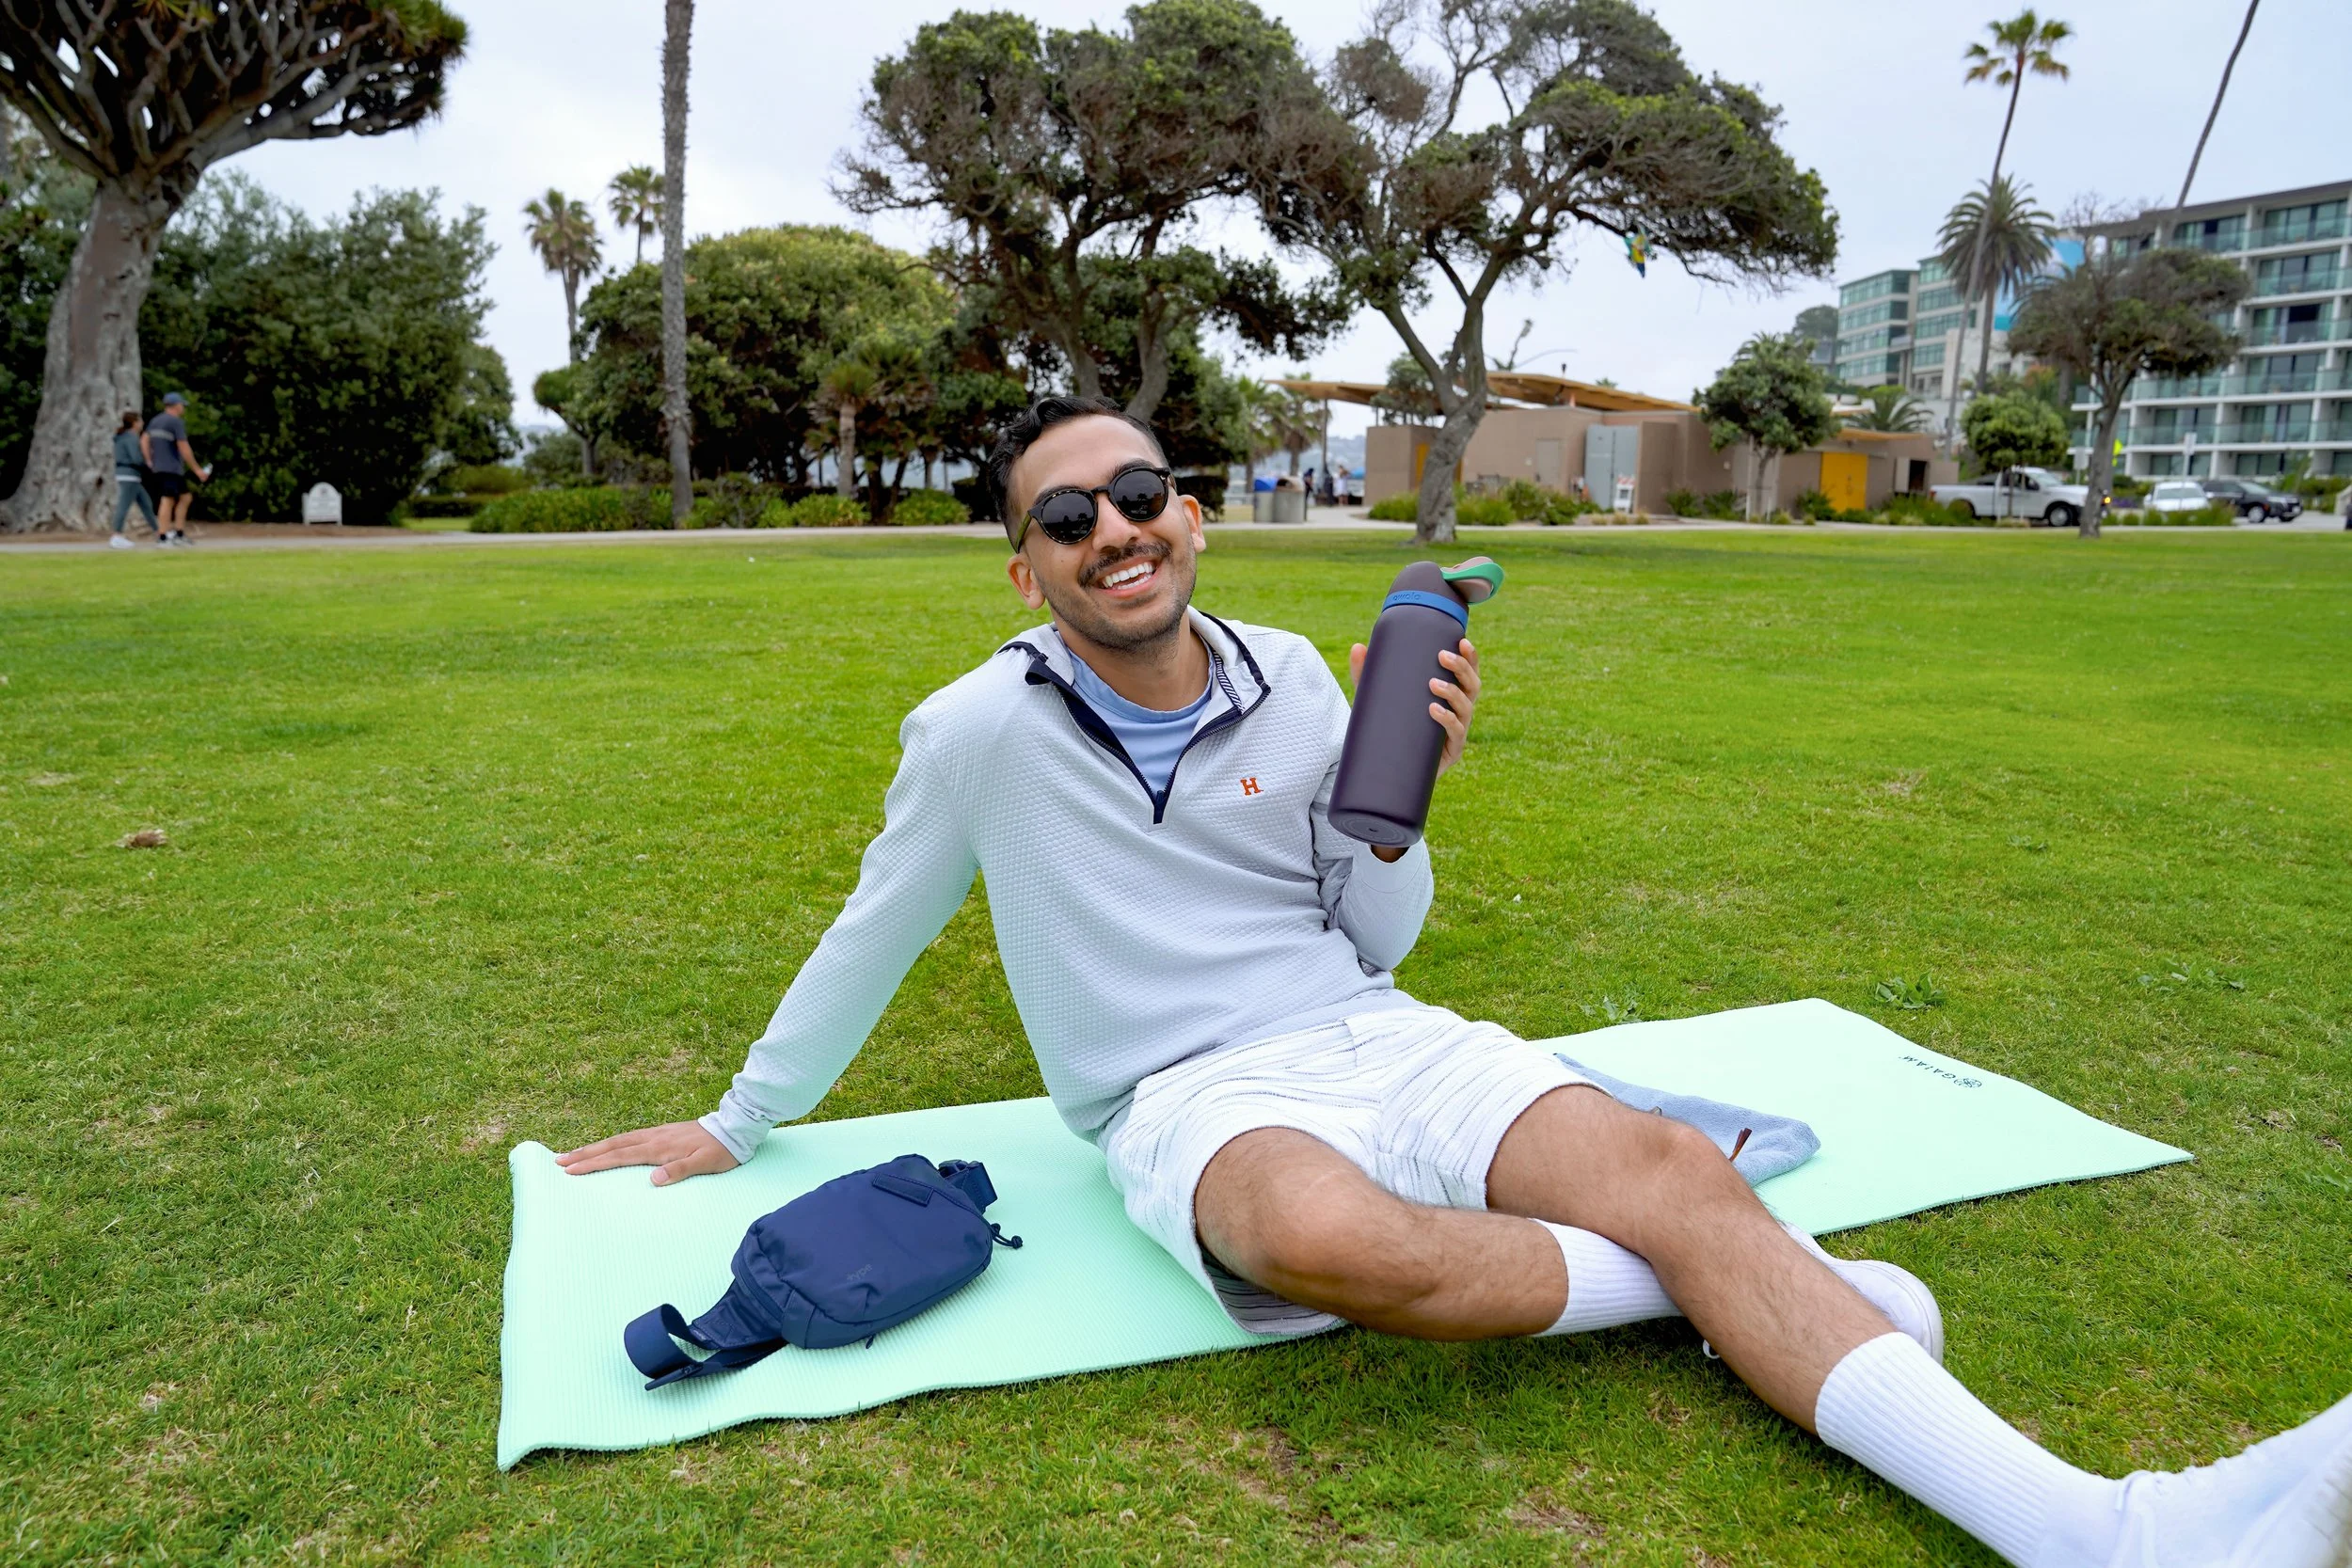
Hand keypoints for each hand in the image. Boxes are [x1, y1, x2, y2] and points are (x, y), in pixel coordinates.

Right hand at [556, 1120, 738, 1185]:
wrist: (735, 1128)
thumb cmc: (721, 1150)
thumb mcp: (706, 1163)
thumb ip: (680, 1170)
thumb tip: (653, 1179)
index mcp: (658, 1147)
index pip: (619, 1156)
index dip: (594, 1163)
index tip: (571, 1169)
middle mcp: (652, 1138)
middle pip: (612, 1146)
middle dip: (585, 1154)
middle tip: (559, 1161)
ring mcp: (656, 1133)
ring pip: (618, 1140)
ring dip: (595, 1147)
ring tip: (573, 1153)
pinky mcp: (662, 1133)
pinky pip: (629, 1138)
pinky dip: (612, 1143)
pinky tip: (607, 1147)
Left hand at [1345, 637, 1480, 778]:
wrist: (1389, 769)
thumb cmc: (1391, 727)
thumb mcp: (1378, 698)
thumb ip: (1367, 674)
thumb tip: (1358, 647)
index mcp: (1450, 695)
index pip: (1467, 673)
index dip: (1470, 657)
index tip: (1462, 641)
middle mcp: (1459, 712)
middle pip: (1472, 686)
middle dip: (1461, 668)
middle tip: (1442, 656)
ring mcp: (1457, 732)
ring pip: (1466, 708)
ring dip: (1452, 692)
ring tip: (1432, 684)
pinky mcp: (1451, 752)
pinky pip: (1456, 733)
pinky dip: (1447, 720)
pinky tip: (1434, 710)